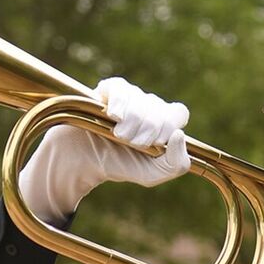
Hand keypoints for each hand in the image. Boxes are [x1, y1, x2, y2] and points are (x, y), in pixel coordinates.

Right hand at [17, 78, 190, 224]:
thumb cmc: (120, 165)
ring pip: (140, 101)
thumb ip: (176, 164)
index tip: (155, 144)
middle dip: (147, 131)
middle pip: (159, 109)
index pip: (178, 113)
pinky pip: (120, 88)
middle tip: (131, 143)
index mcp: (163, 121)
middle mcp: (149, 104)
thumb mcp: (152, 174)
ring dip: (131, 123)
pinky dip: (119, 104)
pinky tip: (112, 116)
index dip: (168, 127)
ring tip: (118, 135)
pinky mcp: (108, 90)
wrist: (84, 162)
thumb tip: (179, 135)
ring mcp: (129, 95)